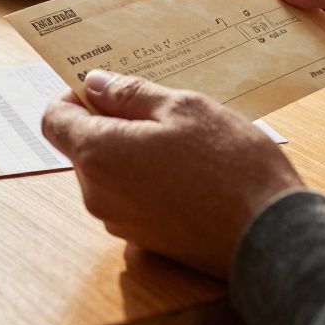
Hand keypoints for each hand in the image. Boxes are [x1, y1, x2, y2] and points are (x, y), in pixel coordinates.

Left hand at [41, 72, 301, 278]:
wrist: (270, 234)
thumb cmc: (230, 165)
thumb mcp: (182, 108)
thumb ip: (130, 94)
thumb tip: (94, 84)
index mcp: (98, 155)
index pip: (54, 119)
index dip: (75, 97)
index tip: (109, 88)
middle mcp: (97, 194)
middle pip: (82, 146)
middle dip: (111, 122)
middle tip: (161, 109)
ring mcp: (119, 222)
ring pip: (109, 171)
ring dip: (133, 150)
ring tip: (184, 141)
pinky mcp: (143, 240)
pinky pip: (131, 197)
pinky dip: (148, 179)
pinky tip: (190, 172)